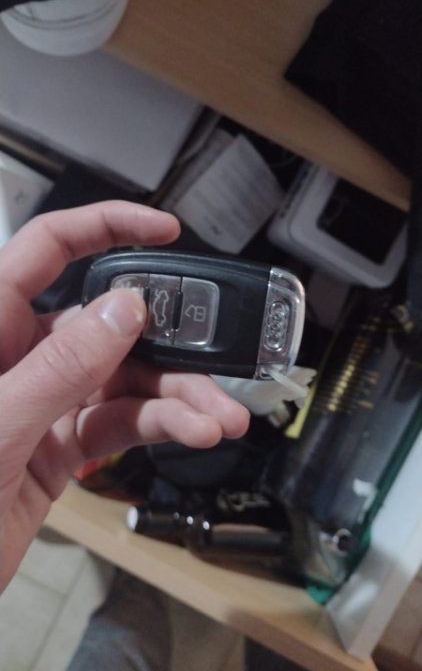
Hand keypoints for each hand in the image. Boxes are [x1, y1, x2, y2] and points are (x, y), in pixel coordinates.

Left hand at [0, 201, 249, 590]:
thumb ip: (61, 366)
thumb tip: (125, 310)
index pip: (49, 248)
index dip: (106, 226)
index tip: (165, 230)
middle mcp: (20, 353)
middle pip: (107, 324)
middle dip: (167, 342)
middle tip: (214, 358)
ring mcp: (44, 399)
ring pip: (122, 380)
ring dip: (176, 397)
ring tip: (218, 418)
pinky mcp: (60, 444)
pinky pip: (118, 422)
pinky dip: (157, 427)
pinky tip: (192, 432)